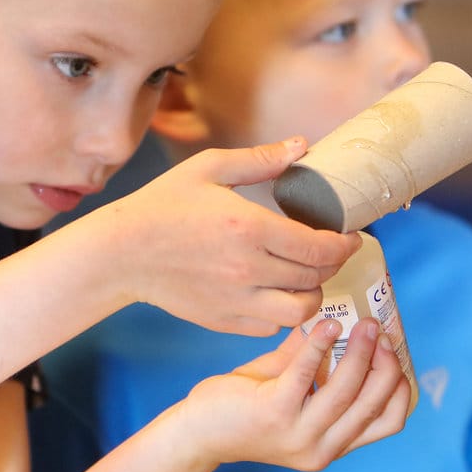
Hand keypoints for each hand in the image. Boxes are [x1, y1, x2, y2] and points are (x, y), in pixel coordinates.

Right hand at [105, 138, 357, 334]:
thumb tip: (301, 146)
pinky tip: (276, 294)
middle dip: (332, 264)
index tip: (350, 236)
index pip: (320, 246)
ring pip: (301, 311)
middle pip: (316, 277)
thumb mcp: (207, 169)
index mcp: (250, 227)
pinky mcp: (223, 319)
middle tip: (330, 252)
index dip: (344, 243)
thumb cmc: (162, 206)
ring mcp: (236, 299)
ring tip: (307, 279)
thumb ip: (259, 159)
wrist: (121, 252)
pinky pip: (271, 326)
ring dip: (312, 295)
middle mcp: (248, 268)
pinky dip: (282, 313)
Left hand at [173, 317, 411, 471]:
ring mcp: (299, 434)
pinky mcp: (274, 412)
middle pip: (375, 405)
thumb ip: (313, 361)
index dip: (401, 387)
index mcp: (333, 445)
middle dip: (386, 364)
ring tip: (363, 322)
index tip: (396, 353)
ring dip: (360, 352)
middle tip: (381, 330)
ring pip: (347, 391)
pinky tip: (326, 323)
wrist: (197, 432)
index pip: (388, 421)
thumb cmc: (242, 408)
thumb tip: (335, 314)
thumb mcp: (288, 388)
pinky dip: (319, 345)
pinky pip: (307, 373)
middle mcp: (322, 448)